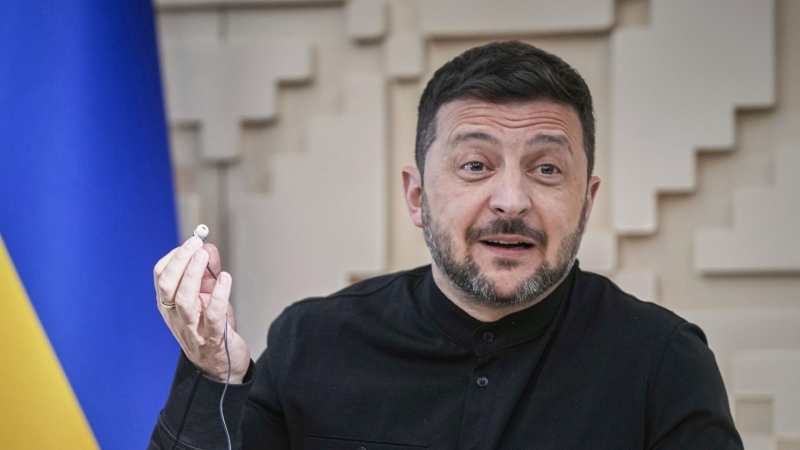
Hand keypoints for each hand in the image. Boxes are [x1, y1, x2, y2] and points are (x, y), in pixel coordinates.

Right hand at [154, 237, 250, 382]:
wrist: (222, 366)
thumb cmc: (212, 328)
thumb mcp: (207, 296)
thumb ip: (208, 273)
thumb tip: (207, 247)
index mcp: (169, 305)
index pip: (161, 276)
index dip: (174, 256)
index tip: (191, 242)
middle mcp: (176, 316)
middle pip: (167, 286)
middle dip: (179, 261)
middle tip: (194, 243)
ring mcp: (192, 328)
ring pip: (184, 300)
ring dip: (192, 274)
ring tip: (203, 256)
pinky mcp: (213, 338)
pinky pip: (212, 315)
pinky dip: (219, 295)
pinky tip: (226, 279)